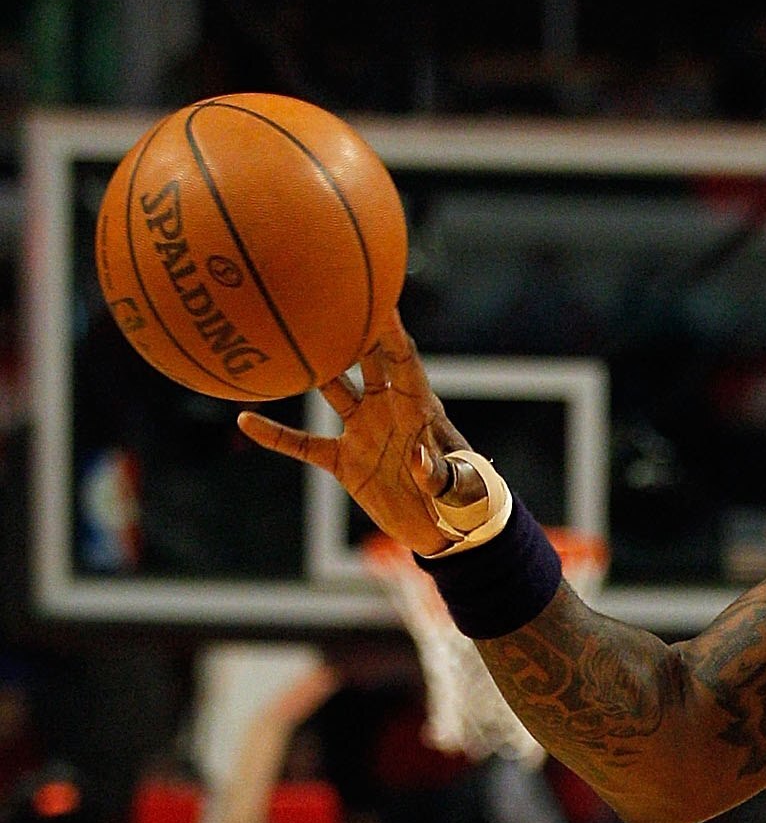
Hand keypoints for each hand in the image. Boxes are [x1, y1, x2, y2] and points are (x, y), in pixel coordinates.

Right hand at [234, 312, 478, 553]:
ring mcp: (362, 432)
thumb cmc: (464, 505)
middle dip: (350, 326)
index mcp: (419, 410)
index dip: (391, 330)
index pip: (404, 360)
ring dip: (310, 367)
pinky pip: (303, 444)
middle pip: (365, 359)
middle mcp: (386, 411)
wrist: (444, 532)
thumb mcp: (461, 492)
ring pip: (330, 389)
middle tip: (326, 290)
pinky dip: (276, 436)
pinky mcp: (344, 461)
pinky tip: (245, 421)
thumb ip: (442, 475)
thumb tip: (418, 458)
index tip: (378, 298)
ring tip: (280, 334)